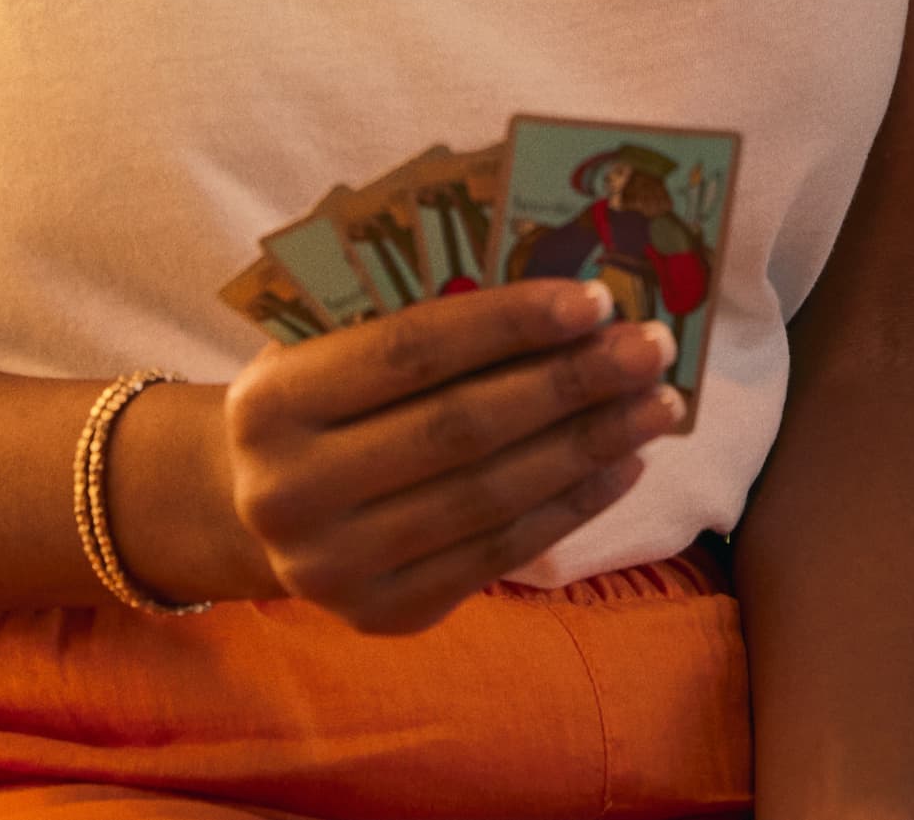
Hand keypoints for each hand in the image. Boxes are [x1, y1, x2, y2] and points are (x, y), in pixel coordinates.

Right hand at [217, 279, 685, 633]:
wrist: (256, 507)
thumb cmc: (318, 399)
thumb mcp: (328, 346)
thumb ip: (415, 320)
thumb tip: (562, 297)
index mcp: (270, 402)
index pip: (408, 352)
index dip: (508, 322)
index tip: (595, 298)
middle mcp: (290, 492)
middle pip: (460, 429)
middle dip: (569, 383)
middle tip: (649, 348)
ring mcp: (337, 567)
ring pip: (490, 497)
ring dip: (588, 446)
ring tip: (657, 405)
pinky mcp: (386, 615)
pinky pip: (498, 552)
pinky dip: (571, 506)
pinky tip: (623, 463)